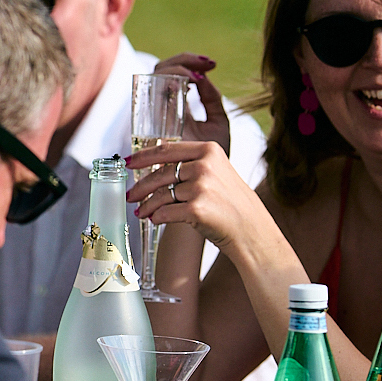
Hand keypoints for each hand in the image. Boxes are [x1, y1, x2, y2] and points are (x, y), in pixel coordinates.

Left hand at [127, 138, 259, 251]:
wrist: (252, 230)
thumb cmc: (232, 203)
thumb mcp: (218, 172)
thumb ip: (192, 163)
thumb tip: (155, 161)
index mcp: (209, 150)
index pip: (166, 149)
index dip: (143, 156)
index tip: (128, 163)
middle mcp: (204, 166)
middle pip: (160, 174)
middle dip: (141, 187)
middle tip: (130, 195)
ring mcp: (201, 187)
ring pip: (161, 195)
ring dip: (147, 205)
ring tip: (141, 212)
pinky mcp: (197, 209)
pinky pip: (165, 212)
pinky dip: (157, 217)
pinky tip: (155, 220)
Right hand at [154, 53, 231, 154]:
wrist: (211, 182)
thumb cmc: (215, 158)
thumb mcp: (218, 123)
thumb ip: (212, 100)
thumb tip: (206, 77)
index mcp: (177, 109)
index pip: (170, 76)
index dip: (188, 62)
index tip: (212, 64)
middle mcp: (162, 109)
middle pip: (159, 71)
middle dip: (182, 60)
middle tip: (207, 64)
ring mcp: (155, 115)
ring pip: (154, 77)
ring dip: (177, 68)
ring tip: (199, 74)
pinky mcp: (154, 121)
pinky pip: (155, 92)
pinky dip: (172, 81)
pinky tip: (191, 83)